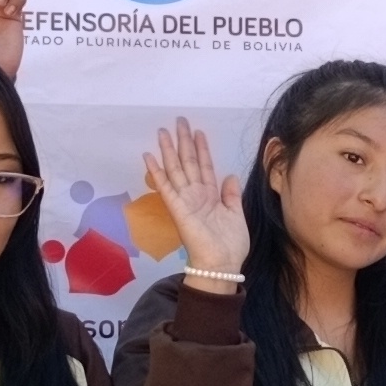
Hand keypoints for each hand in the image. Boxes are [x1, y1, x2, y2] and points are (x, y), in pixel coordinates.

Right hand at [141, 117, 247, 276]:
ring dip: (169, 150)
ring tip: (163, 131)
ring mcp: (185, 200)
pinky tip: (149, 156)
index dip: (201, 149)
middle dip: (183, 142)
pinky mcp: (177, 208)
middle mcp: (196, 194)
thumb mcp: (236, 215)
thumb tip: (230, 175)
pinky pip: (165, 186)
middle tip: (179, 121)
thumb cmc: (231, 244)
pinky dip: (156, 171)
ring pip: (176, 169)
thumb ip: (231, 195)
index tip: (198, 132)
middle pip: (188, 163)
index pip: (205, 167)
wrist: (223, 264)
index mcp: (211, 196)